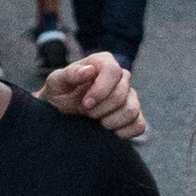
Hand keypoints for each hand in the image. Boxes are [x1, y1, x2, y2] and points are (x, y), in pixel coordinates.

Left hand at [33, 52, 147, 138]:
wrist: (59, 113)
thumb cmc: (58, 94)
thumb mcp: (56, 83)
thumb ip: (69, 74)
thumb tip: (89, 70)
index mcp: (103, 62)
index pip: (113, 71)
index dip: (100, 90)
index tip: (85, 104)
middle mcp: (120, 77)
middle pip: (122, 94)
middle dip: (100, 109)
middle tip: (85, 112)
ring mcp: (129, 96)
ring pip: (131, 111)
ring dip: (110, 122)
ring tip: (95, 121)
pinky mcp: (133, 115)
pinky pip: (139, 125)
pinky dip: (123, 132)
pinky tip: (108, 131)